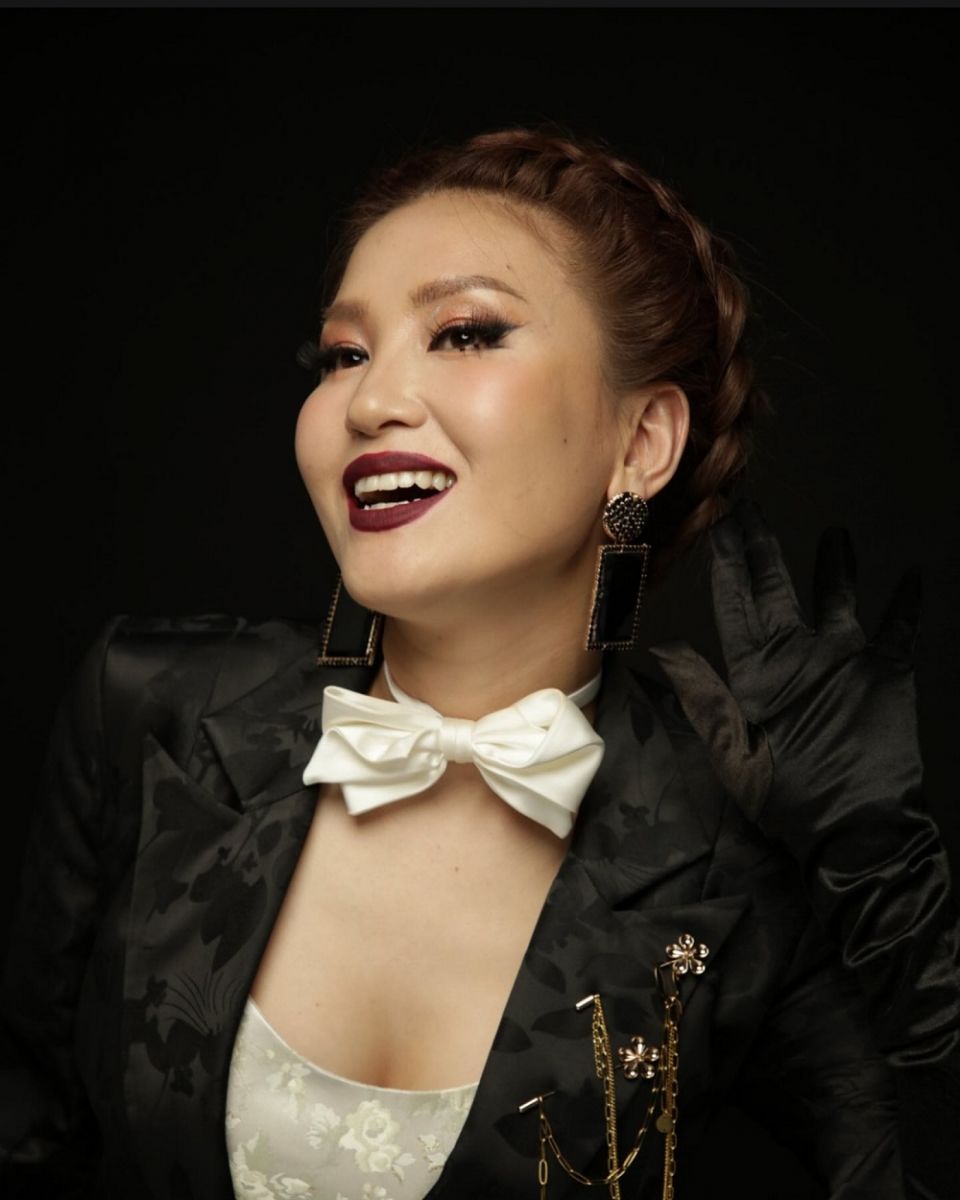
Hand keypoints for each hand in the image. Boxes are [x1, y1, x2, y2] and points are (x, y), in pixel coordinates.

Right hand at [650, 501, 958, 1060]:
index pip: (734, 599)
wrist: (861, 831)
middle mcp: (804, 650)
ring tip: (838, 534)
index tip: (716, 520)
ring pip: (840, 596)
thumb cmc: (789, 798)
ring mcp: (851, 656)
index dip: (725, 557)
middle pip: (776, 584)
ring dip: (836, 562)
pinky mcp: (891, 672)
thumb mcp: (731, 755)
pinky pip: (903, 628)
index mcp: (760, 670)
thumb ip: (702, 697)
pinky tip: (917, 578)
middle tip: (750, 506)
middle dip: (761, 542)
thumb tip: (664, 647)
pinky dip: (909, 603)